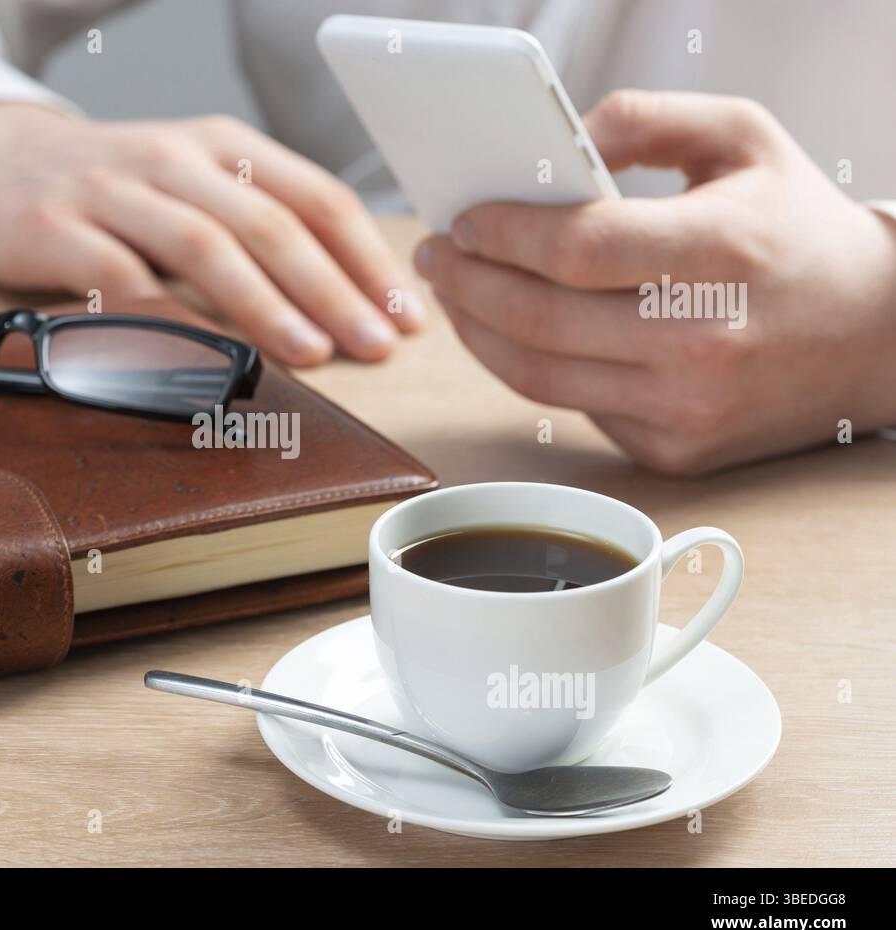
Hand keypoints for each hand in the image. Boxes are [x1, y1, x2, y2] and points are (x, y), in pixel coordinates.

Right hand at [0, 102, 424, 364]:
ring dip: (266, 304)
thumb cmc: (117, 187)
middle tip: (376, 344)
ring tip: (314, 352)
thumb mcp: (195, 183)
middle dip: (333, 288)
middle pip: (270, 223)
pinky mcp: (56, 229)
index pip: (314, 196)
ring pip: (205, 247)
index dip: (366, 257)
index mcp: (221, 146)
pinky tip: (208, 359)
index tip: (404, 314)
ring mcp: (112, 191)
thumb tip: (346, 297)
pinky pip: (123, 280)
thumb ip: (258, 224)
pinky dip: (171, 322)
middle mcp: (173, 159)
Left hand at [414, 89, 895, 474]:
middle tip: (436, 257)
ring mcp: (687, 407)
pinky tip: (514, 333)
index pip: (578, 248)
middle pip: (540, 318)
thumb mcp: (745, 139)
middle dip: (465, 284)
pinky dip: (531, 367)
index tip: (462, 220)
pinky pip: (574, 407)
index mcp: (725, 252)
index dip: (502, 233)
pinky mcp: (675, 451)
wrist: (877, 336)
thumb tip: (556, 141)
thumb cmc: (800, 230)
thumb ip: (646, 120)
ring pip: (538, 376)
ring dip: (477, 333)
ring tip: (456, 295)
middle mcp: (705, 341)